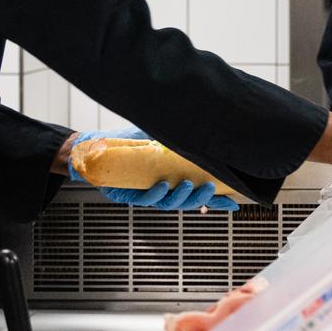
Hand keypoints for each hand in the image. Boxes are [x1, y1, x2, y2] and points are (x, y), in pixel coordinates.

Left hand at [68, 129, 237, 210]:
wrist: (98, 146)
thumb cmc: (129, 141)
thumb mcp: (159, 136)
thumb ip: (178, 137)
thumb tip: (203, 125)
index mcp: (174, 178)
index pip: (199, 192)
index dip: (216, 201)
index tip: (234, 205)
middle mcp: (164, 188)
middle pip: (187, 201)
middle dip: (201, 198)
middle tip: (210, 189)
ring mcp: (147, 194)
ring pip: (169, 203)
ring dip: (180, 197)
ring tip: (188, 185)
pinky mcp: (129, 196)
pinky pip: (145, 198)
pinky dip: (155, 193)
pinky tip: (161, 185)